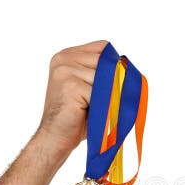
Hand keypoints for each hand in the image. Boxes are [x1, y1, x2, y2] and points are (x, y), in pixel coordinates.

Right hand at [35, 40, 106, 155]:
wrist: (55, 137)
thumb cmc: (76, 116)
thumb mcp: (90, 88)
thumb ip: (103, 73)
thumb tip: (129, 68)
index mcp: (67, 55)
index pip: (102, 47)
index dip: (113, 65)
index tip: (115, 82)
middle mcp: (64, 58)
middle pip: (106, 61)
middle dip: (113, 81)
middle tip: (108, 100)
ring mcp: (66, 70)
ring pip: (105, 77)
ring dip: (107, 95)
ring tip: (97, 108)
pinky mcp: (70, 84)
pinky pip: (101, 92)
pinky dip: (102, 104)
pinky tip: (91, 113)